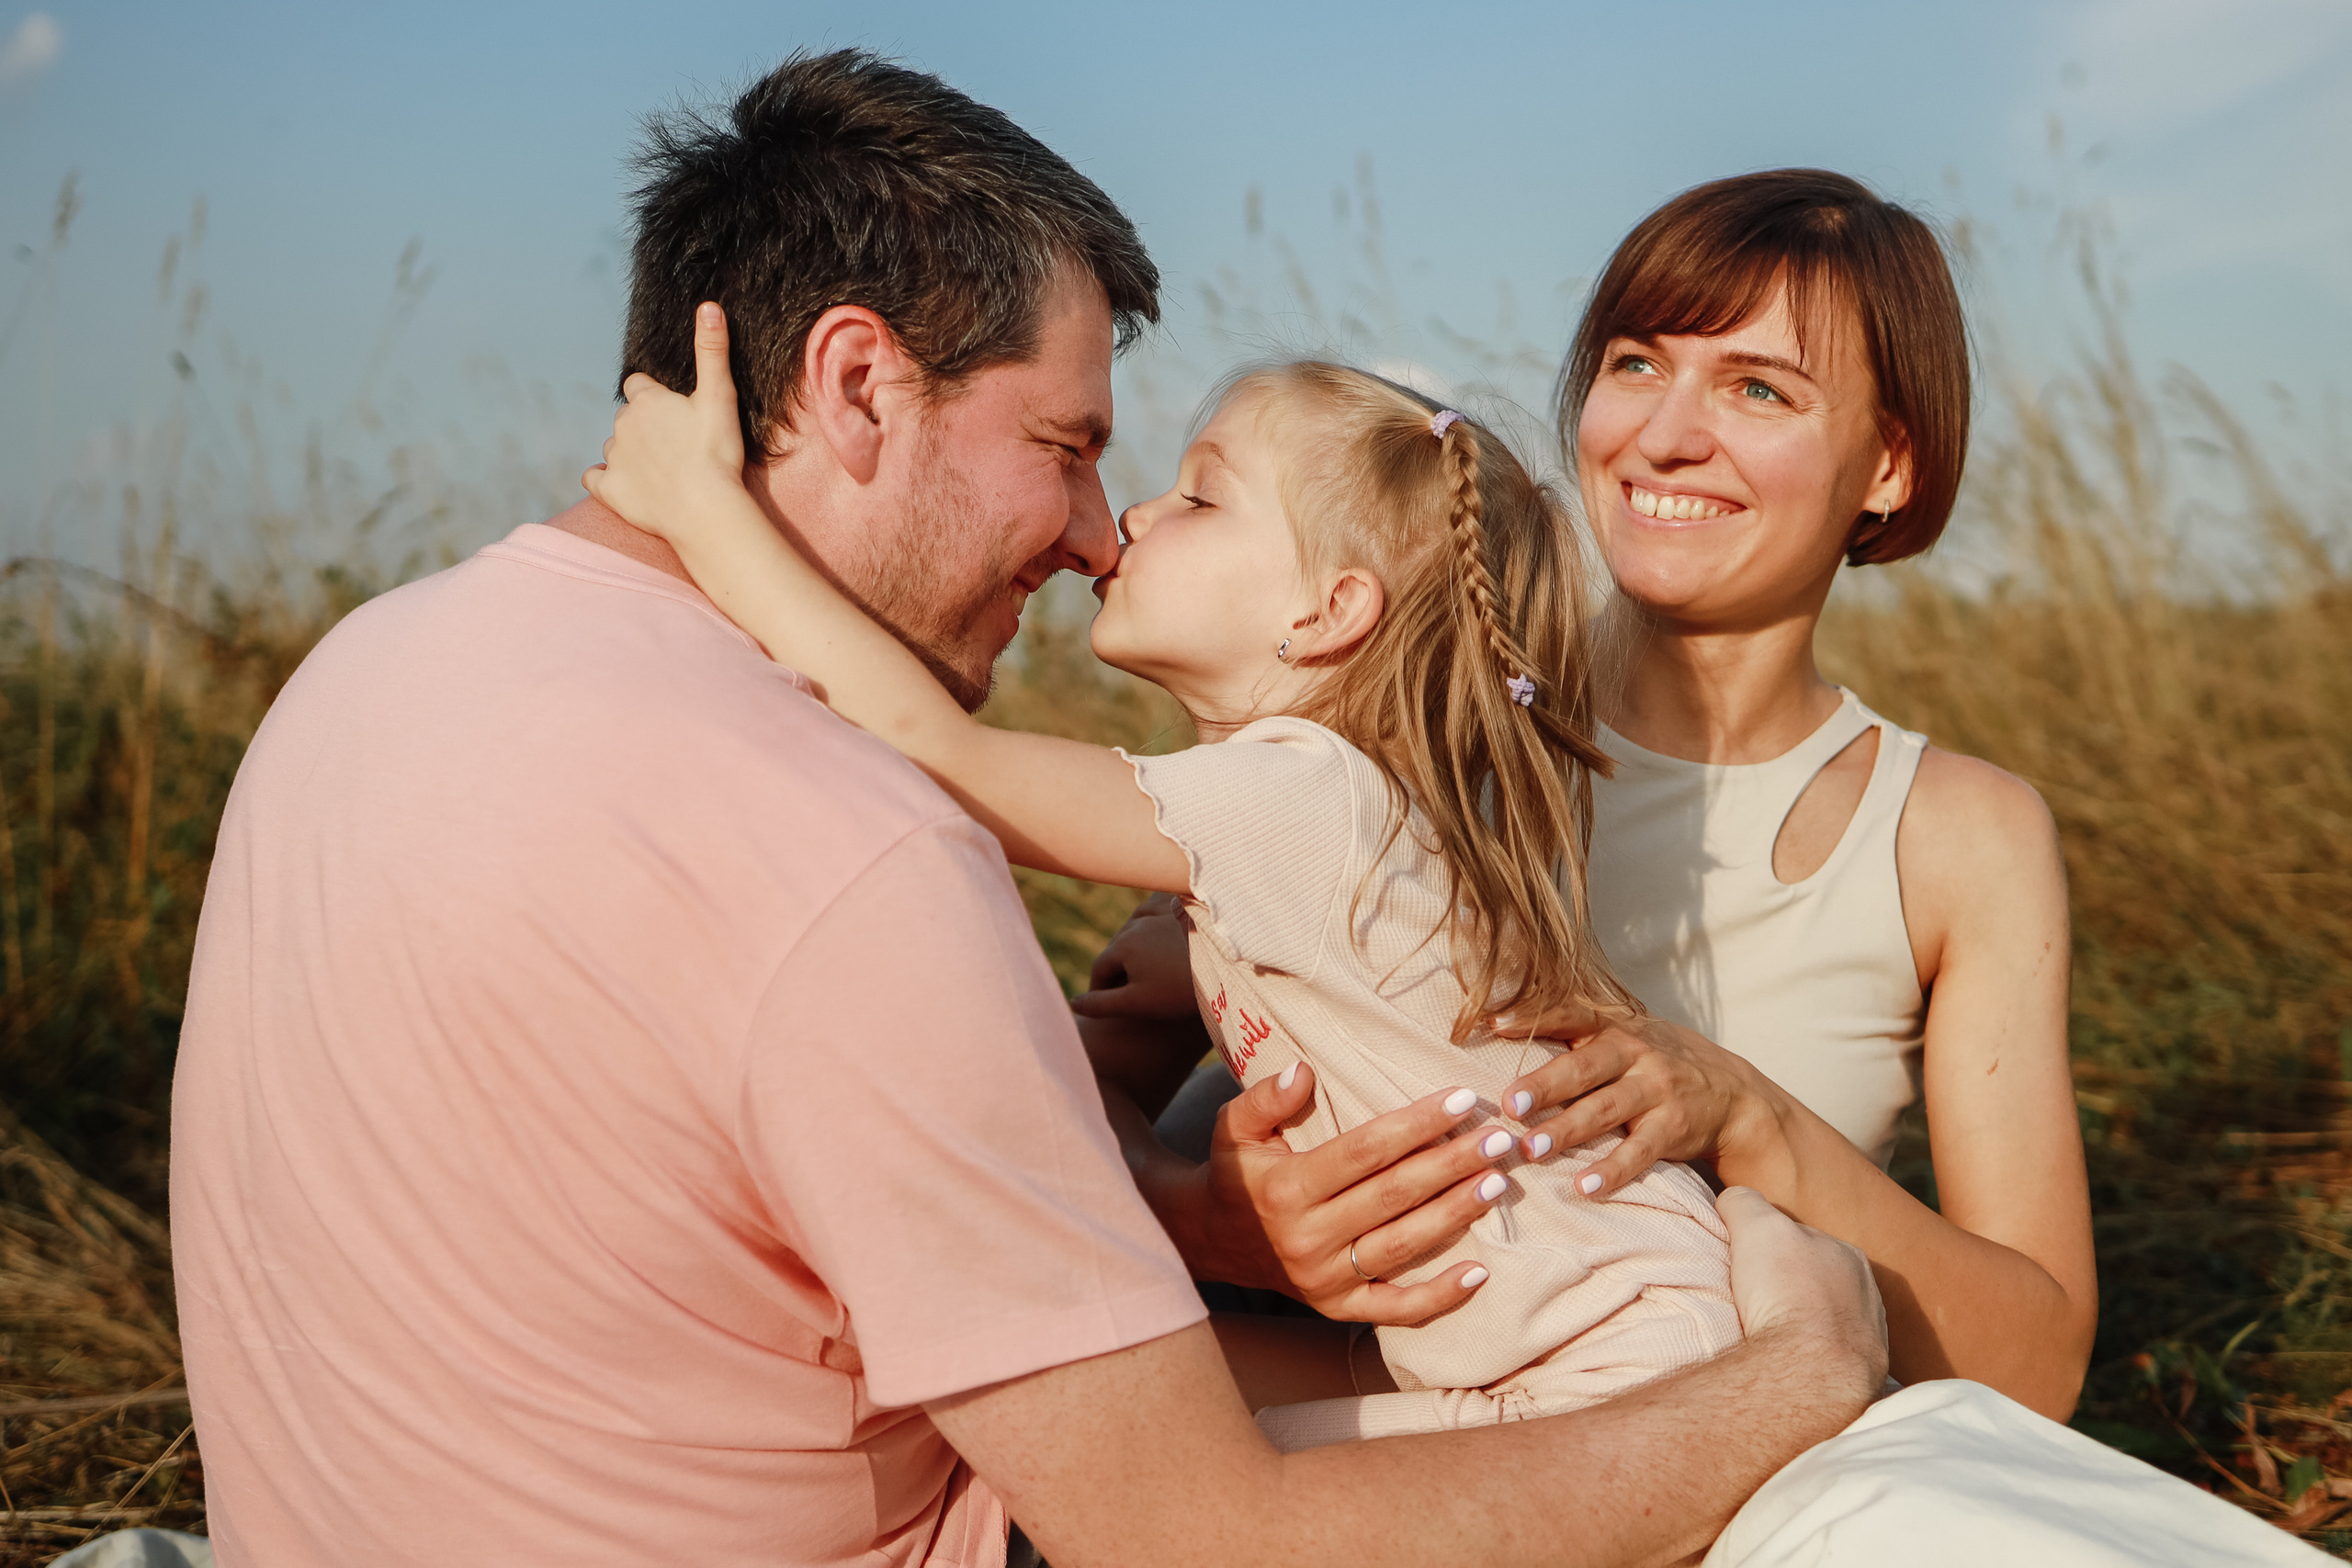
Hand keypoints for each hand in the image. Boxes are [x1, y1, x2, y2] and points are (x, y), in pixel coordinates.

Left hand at [581, 301, 748, 541]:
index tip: (672, 409)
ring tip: (659, 469)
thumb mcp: (720, 396)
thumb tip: (708, 305)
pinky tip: (623, 485)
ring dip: (630, 453)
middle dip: (644, 426)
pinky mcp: (610, 490)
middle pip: (626, 417)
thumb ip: (712, 351)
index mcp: (646, 401)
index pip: (637, 385)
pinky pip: (595, 479)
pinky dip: (605, 480)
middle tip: (674, 443)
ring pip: (615, 447)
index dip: (653, 395)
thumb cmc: (715, 452)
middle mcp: (623, 425)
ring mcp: (614, 459)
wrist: (704, 508)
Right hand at [1071, 894, 1193, 1022]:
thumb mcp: (1139, 1003)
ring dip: (1135, 940)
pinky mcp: (1184, 903)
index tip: (1102, 1002)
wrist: (1231, 966)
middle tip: (1122, 985)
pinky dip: (1155, 914)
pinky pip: (1161, 904)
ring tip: (1143, 960)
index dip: (1098, 988)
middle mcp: (1138, 922)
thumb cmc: (1182, 990)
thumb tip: (1072, 1005)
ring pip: (1138, 924)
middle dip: (1117, 965)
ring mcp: (1161, 909)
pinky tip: (1163, 928)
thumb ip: (1101, 1004)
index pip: (1101, 967)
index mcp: (1123, 945)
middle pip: (1118, 945)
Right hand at [1197, 1063, 1518, 1323]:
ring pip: (1402, 1246)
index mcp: (1285, 1189)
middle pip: (1393, 1196)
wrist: (1212, 1242)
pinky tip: (1481, 1272)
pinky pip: (1396, 1309)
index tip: (1460, 1100)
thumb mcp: (1232, 1128)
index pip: (1364, 1151)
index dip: (1415, 1125)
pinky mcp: (1338, 1309)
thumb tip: (1301, 1071)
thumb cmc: (1237, 1174)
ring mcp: (1324, 1280)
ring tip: (1497, 1183)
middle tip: (1498, 1139)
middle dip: (1451, 1164)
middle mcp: (1305, 1238)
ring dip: (1455, 1214)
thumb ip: (1263, 1099)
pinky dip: (1440, 1296)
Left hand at [1499, 1002, 1785, 1196]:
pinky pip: (1640, 1152)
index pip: (1572, 1016)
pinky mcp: (1673, 1128)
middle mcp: (1636, 1054)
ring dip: (1567, 1130)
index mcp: (1615, 1028)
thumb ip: (1576, 1032)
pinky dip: (1613, 1171)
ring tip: (1531, 1149)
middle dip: (1544, 1086)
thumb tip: (1498, 1025)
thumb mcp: (1626, 1034)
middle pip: (1583, 1069)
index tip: (1495, 1025)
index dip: (1534, 1018)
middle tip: (1509, 1105)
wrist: (1731, 1091)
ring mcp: (1657, 1091)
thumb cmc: (1655, 1059)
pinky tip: (1586, 1186)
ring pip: (1606, 1111)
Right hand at [1717, 1185, 1887, 1393]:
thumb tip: (1735, 1201)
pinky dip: (1813, 1358)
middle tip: (1759, 1299)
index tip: (1750, 1262)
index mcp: (1848, 1254)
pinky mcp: (1863, 1379)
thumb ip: (1746, 1202)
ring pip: (1828, 1322)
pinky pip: (1832, 1359)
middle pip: (1818, 1280)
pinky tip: (1791, 1361)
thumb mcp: (1757, 1226)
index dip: (1771, 1246)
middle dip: (1793, 1285)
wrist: (1810, 1371)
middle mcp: (1867, 1294)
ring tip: (1772, 1334)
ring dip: (1805, 1324)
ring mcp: (1869, 1340)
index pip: (1803, 1238)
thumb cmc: (1785, 1291)